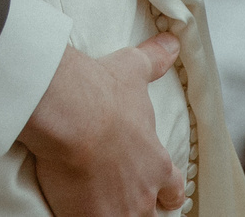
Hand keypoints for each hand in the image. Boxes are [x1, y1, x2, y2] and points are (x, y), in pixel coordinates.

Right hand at [19, 38, 184, 214]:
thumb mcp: (132, 70)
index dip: (169, 192)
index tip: (166, 195)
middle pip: (149, 213)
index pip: (173, 188)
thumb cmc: (102, 92)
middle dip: (140, 208)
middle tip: (125, 202)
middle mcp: (143, 192)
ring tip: (98, 208)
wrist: (71, 113)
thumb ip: (153, 60)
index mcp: (155, 161)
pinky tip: (73, 212)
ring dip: (113, 213)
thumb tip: (172, 43)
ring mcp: (119, 210)